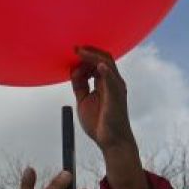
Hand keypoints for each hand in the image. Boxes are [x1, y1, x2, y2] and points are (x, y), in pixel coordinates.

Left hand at [71, 46, 150, 188]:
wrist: (111, 141)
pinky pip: (112, 81)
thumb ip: (79, 85)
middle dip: (89, 51)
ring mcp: (116, 88)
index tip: (72, 52)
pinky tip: (98, 66)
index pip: (97, 61)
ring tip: (79, 51)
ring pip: (107, 64)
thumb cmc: (100, 122)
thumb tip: (73, 71)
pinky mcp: (116, 97)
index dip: (85, 56)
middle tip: (74, 47)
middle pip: (104, 58)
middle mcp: (113, 82)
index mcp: (106, 82)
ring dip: (92, 56)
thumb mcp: (83, 100)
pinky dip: (106, 71)